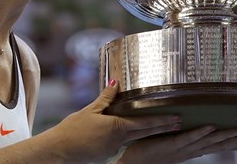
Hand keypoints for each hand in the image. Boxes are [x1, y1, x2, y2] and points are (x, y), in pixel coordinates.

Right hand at [51, 80, 182, 161]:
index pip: (146, 123)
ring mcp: (114, 149)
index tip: (176, 118)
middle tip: (177, 123)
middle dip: (162, 128)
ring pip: (135, 139)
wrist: (59, 152)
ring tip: (159, 126)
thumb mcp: (89, 110)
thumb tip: (117, 82)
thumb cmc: (71, 130)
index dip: (162, 120)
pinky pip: (122, 144)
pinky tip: (129, 133)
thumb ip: (105, 97)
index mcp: (117, 127)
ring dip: (147, 133)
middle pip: (146, 133)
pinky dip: (129, 138)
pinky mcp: (107, 154)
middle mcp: (119, 140)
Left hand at [114, 125, 236, 163]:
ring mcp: (182, 149)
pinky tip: (211, 126)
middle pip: (217, 146)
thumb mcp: (170, 144)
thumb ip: (182, 136)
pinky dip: (200, 132)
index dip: (233, 142)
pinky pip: (188, 138)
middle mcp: (189, 151)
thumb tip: (192, 125)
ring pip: (207, 142)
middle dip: (235, 141)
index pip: (215, 146)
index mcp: (190, 150)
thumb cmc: (147, 154)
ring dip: (223, 136)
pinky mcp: (171, 145)